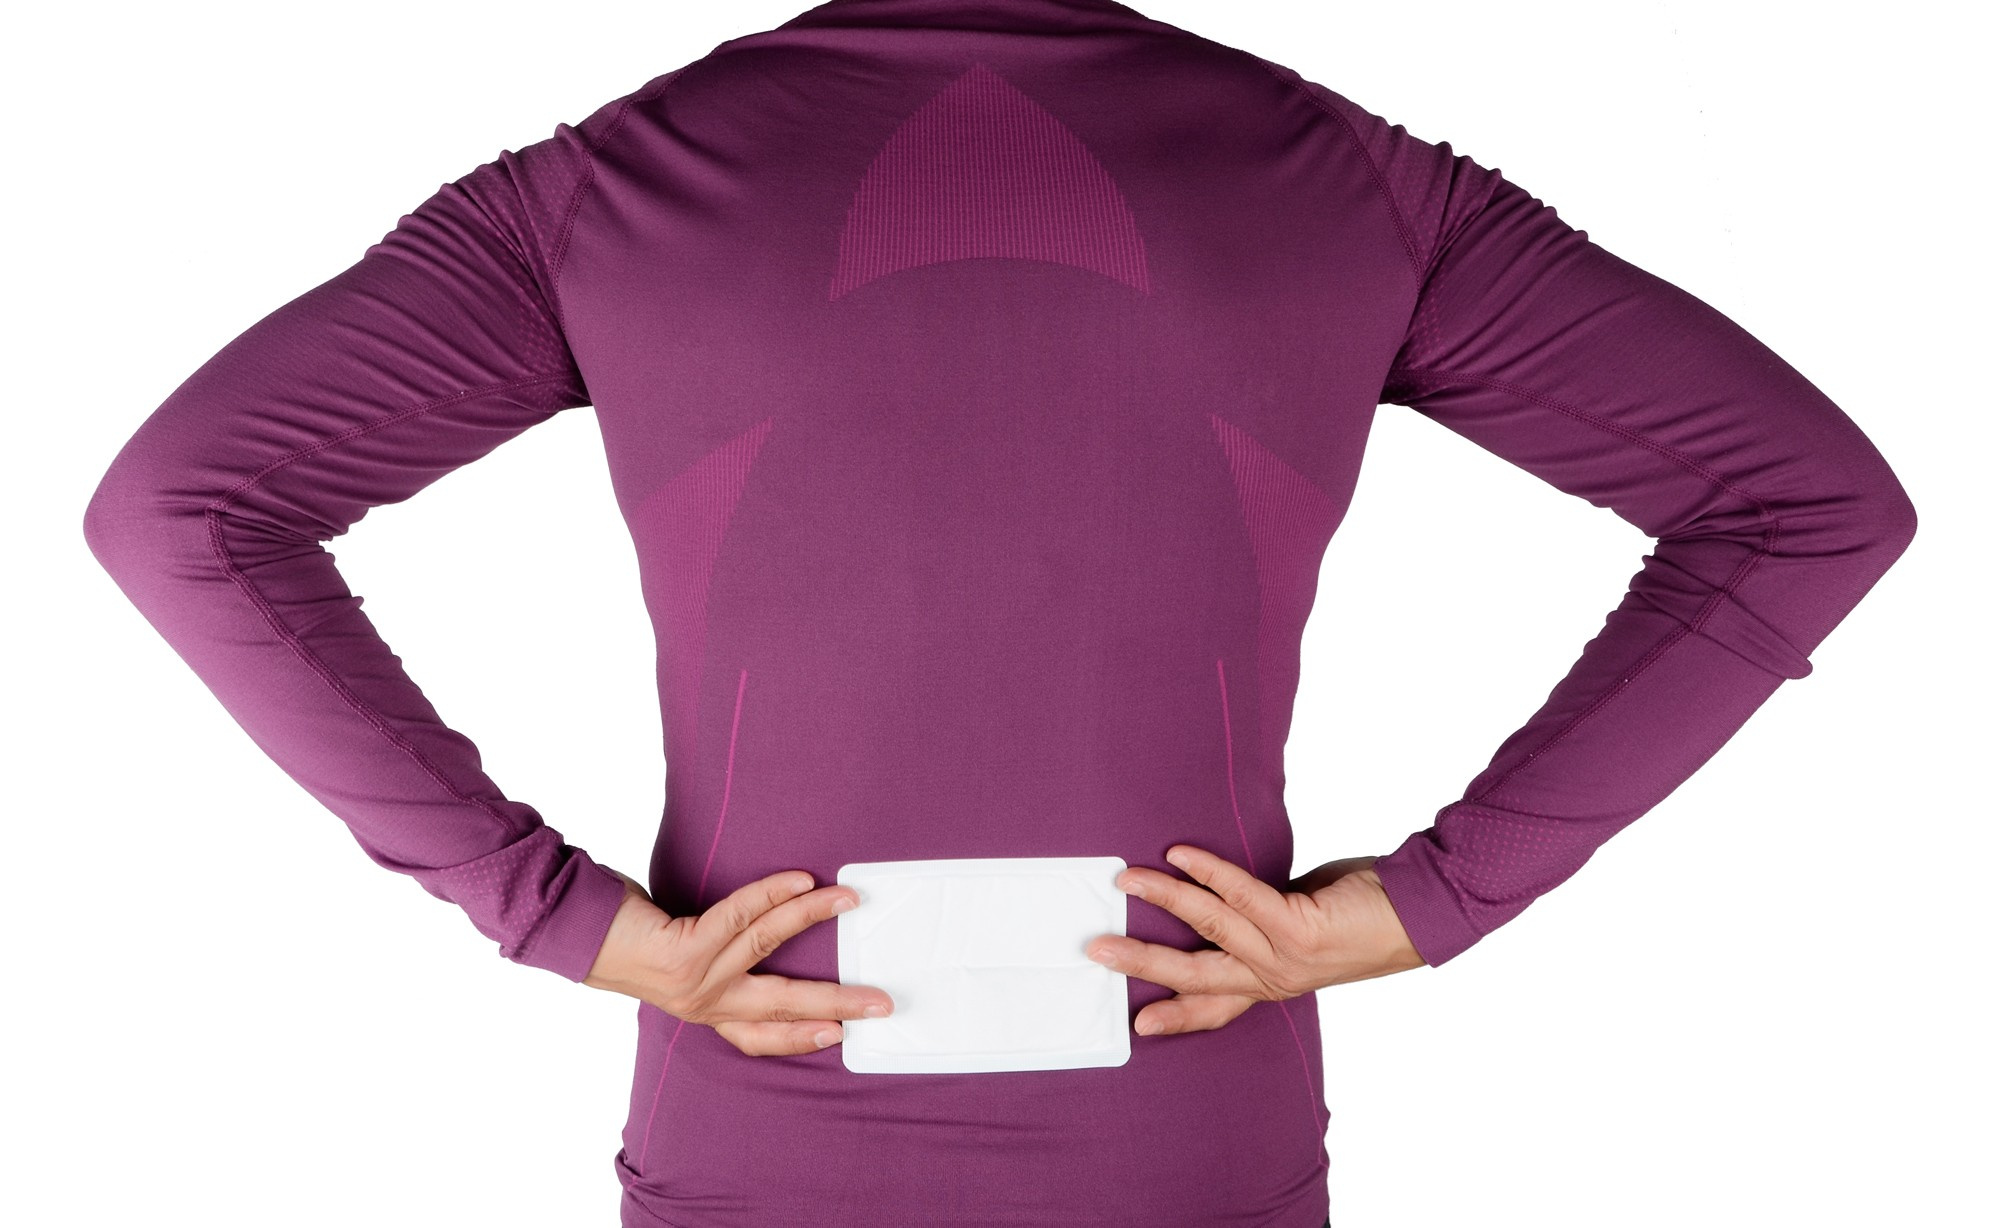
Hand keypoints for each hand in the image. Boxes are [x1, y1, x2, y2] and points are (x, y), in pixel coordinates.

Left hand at [583, 868, 894, 1056]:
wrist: (575, 932)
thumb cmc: (630, 939)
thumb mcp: (679, 962)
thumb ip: (717, 962)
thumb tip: (765, 930)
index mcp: (704, 1011)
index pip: (759, 1038)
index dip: (802, 1039)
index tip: (842, 1034)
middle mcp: (702, 1003)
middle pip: (781, 1006)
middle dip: (836, 1003)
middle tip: (879, 1001)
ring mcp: (695, 978)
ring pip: (768, 946)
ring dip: (813, 919)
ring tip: (848, 900)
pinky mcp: (684, 949)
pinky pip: (740, 916)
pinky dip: (775, 896)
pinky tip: (802, 882)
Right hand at [1086, 845, 1424, 1037]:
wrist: (1419, 914)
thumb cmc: (1360, 915)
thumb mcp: (1303, 929)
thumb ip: (1262, 923)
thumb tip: (1215, 891)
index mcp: (1273, 983)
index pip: (1215, 1007)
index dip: (1175, 1017)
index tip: (1138, 1023)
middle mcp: (1275, 977)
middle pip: (1196, 976)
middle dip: (1143, 964)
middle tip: (1097, 951)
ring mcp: (1285, 956)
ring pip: (1209, 929)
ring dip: (1163, 901)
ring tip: (1126, 881)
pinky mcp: (1298, 927)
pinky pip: (1241, 896)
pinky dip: (1207, 873)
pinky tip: (1180, 856)